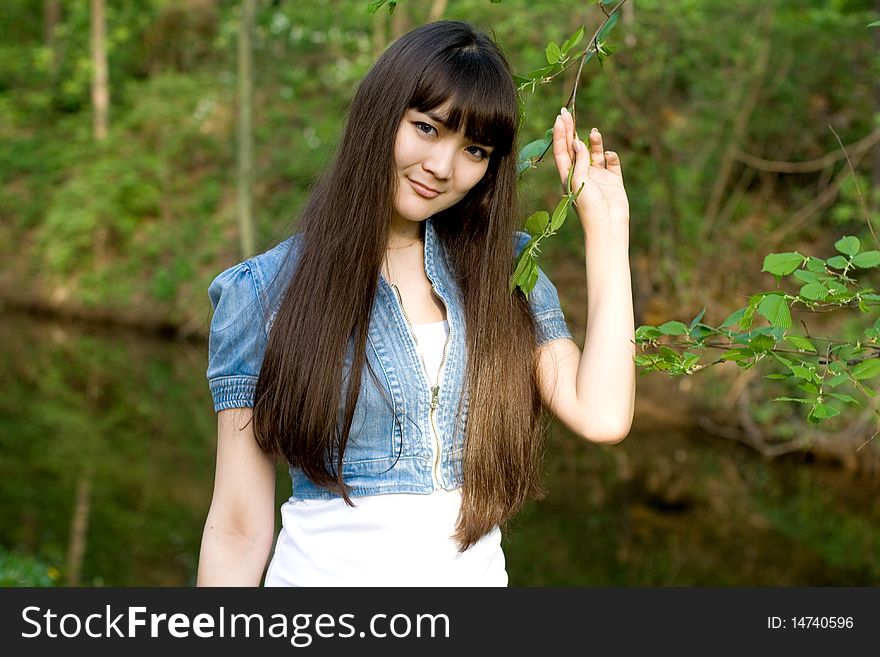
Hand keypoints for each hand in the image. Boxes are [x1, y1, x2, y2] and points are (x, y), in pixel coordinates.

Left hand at [552, 107, 629, 225]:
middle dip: (572, 130)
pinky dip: (611, 156)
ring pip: (594, 152)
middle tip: (568, 112)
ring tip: (594, 133)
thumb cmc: (588, 207)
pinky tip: (609, 155)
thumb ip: (578, 160)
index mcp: (568, 175)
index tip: (560, 117)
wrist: (608, 224)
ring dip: (594, 142)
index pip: (562, 150)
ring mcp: (598, 176)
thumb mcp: (578, 181)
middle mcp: (581, 173)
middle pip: (575, 147)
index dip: (560, 133)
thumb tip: (578, 142)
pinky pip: (612, 162)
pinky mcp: (613, 179)